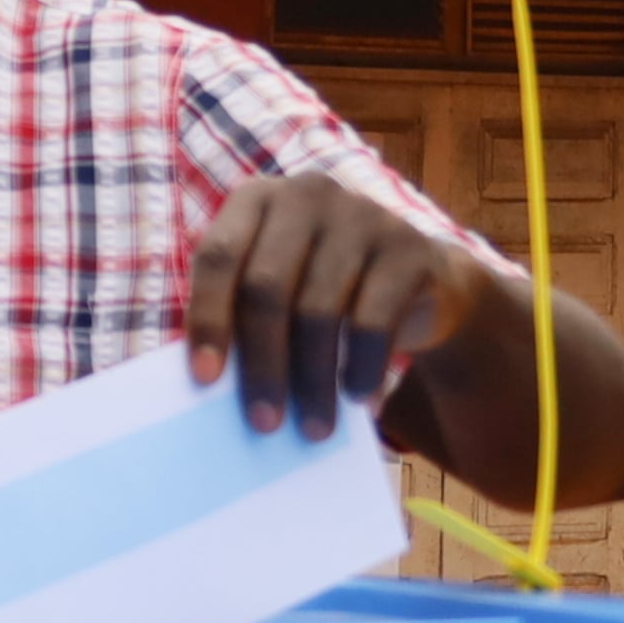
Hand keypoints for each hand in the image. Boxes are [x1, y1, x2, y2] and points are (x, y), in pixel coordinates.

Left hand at [184, 171, 497, 439]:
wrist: (418, 280)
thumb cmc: (323, 291)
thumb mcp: (279, 289)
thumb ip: (241, 317)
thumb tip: (211, 388)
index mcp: (257, 199)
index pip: (219, 256)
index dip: (209, 318)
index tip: (205, 379)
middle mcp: (308, 194)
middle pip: (267, 288)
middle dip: (262, 365)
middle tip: (263, 424)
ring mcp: (362, 215)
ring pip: (319, 312)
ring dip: (313, 382)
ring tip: (312, 428)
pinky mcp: (409, 247)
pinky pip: (374, 321)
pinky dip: (362, 368)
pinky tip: (358, 398)